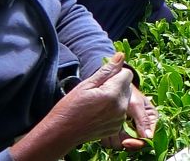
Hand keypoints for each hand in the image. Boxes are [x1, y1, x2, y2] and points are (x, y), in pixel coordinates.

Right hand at [10, 53, 133, 159]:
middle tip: (98, 91)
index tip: (102, 80)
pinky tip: (99, 113)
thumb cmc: (70, 107)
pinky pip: (121, 112)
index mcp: (113, 94)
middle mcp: (120, 107)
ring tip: (97, 103)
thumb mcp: (86, 84)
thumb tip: (121, 55)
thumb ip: (107, 70)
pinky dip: (114, 110)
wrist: (61, 133)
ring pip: (125, 99)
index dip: (115, 73)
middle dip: (117, 85)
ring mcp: (119, 119)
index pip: (127, 74)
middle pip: (128, 86)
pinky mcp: (117, 128)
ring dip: (116, 97)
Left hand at [101, 87, 158, 150]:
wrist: (114, 86)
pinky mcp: (117, 133)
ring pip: (121, 144)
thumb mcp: (137, 104)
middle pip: (134, 144)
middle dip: (123, 138)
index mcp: (151, 121)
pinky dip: (107, 136)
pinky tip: (106, 124)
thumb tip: (148, 136)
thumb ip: (143, 120)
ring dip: (114, 137)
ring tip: (110, 123)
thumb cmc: (128, 92)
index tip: (125, 141)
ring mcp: (128, 131)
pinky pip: (111, 142)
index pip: (147, 139)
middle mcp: (141, 128)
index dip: (137, 143)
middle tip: (115, 130)